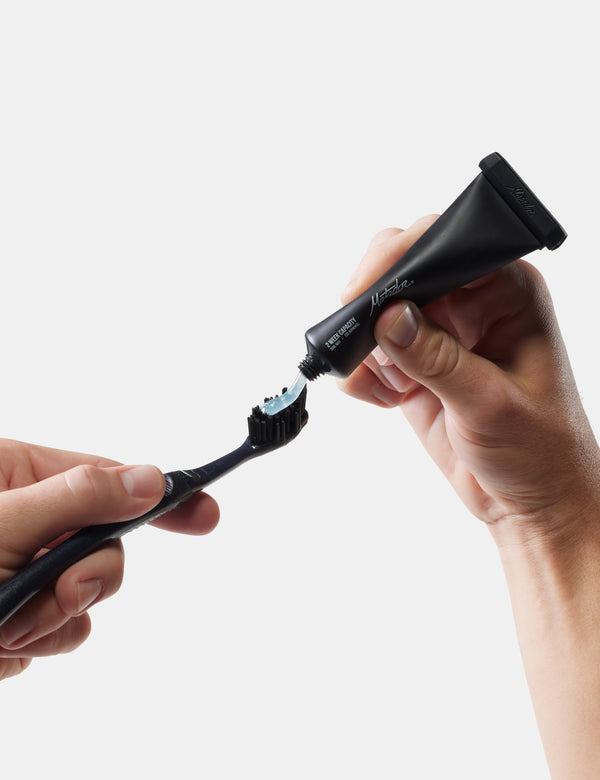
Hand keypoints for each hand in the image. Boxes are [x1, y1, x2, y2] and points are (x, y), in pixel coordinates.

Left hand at [0, 439, 218, 680]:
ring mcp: (20, 570)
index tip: (205, 514)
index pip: (109, 478)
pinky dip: (24, 647)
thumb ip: (78, 499)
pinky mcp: (12, 615)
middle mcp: (24, 520)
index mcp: (18, 476)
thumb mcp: (1, 525)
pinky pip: (52, 637)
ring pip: (81, 603)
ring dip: (46, 623)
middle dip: (84, 580)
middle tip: (58, 592)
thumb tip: (147, 478)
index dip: (162, 497)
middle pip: (103, 547)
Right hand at [339, 218, 599, 532]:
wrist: (530, 503)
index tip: (365, 290)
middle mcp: (472, 304)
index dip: (402, 257)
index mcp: (507, 292)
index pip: (447, 246)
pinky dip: (363, 374)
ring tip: (386, 385)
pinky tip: (386, 400)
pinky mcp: (416, 367)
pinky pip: (371, 354)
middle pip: (403, 269)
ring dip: (365, 345)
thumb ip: (437, 359)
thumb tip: (388, 317)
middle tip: (354, 335)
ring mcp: (440, 335)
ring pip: (378, 312)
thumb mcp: (490, 403)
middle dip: (372, 301)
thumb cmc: (541, 450)